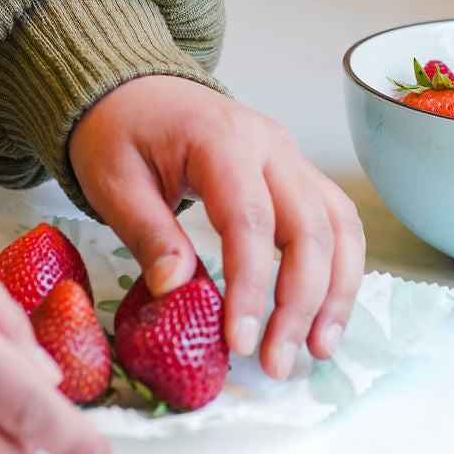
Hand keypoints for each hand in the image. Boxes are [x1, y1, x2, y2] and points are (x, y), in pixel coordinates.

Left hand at [68, 77, 364, 379]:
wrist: (134, 90)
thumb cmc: (120, 132)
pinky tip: (324, 316)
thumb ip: (148, 233)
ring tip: (318, 350)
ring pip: (339, 225)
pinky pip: (335, 222)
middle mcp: (271, 145)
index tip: (239, 342)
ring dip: (336, 291)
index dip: (250, 286)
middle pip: (311, 226)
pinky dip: (339, 271)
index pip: (250, 220)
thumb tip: (176, 290)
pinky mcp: (297, 174)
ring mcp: (291, 157)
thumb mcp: (114, 181)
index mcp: (222, 139)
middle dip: (301, 302)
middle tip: (277, 363)